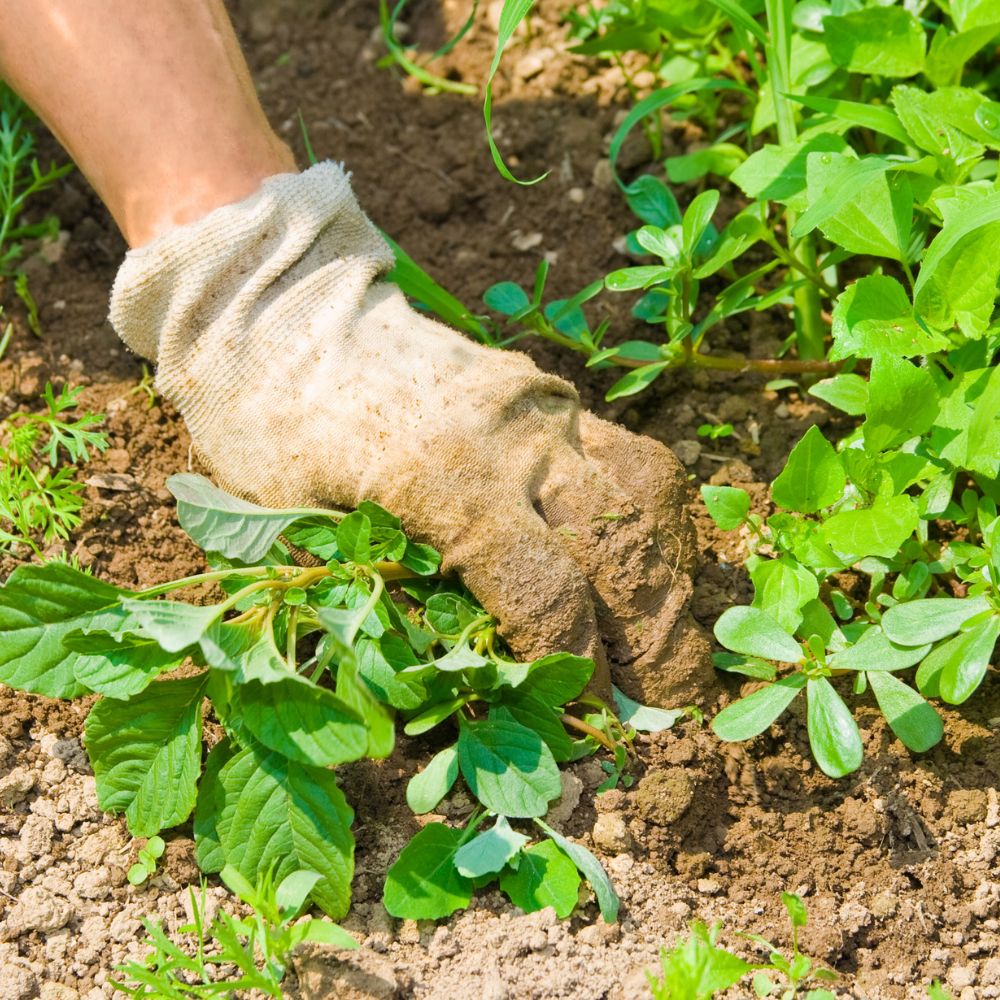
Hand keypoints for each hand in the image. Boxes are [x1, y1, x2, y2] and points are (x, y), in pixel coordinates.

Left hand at [110, 162, 712, 704]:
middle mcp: (514, 438)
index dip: (577, 667)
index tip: (587, 717)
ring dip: (671, 576)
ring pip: (646, 497)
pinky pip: (627, 457)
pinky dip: (649, 521)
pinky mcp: (549, 390)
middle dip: (657, 638)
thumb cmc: (269, 429)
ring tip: (670, 636)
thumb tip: (466, 684)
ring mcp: (542, 405)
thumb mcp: (296, 529)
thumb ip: (382, 598)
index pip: (548, 594)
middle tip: (664, 702)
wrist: (281, 311)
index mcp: (445, 481)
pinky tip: (645, 562)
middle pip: (622, 549)